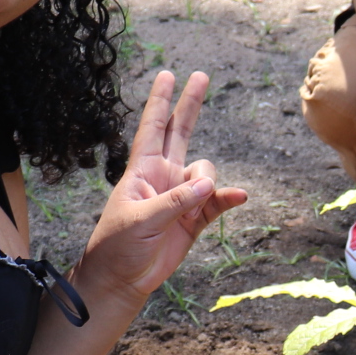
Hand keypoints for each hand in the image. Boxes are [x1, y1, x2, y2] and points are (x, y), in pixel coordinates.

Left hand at [78, 71, 245, 310]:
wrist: (122, 280)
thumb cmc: (117, 246)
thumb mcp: (139, 219)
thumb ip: (175, 201)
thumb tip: (208, 184)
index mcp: (142, 170)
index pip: (152, 128)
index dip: (160, 101)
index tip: (167, 74)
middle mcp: (163, 177)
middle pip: (180, 132)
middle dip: (190, 104)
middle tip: (201, 75)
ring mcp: (181, 197)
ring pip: (206, 172)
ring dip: (208, 181)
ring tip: (196, 203)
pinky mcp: (194, 220)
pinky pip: (218, 202)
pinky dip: (228, 198)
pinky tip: (238, 197)